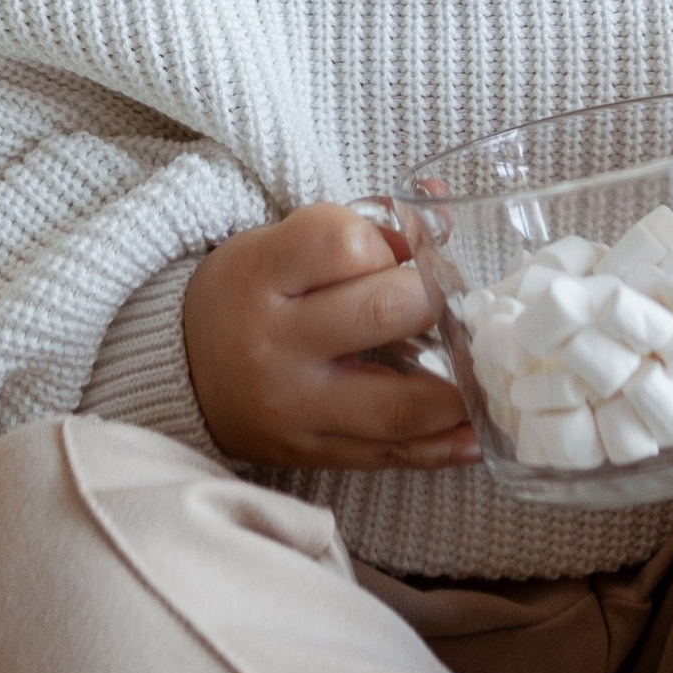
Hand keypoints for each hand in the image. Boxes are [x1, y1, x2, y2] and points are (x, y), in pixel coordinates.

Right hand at [183, 201, 477, 471]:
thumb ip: (361, 227)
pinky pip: (391, 457)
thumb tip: (444, 215)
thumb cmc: (249, 294)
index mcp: (261, 274)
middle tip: (451, 301)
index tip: (399, 251)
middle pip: (384, 313)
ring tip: (487, 374)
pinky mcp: (312, 453)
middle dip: (435, 301)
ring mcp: (295, 408)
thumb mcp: (280, 244)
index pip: (344, 241)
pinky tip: (477, 432)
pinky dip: (443, 446)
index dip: (390, 240)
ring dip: (460, 389)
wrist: (185, 371)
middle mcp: (275, 344)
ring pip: (399, 404)